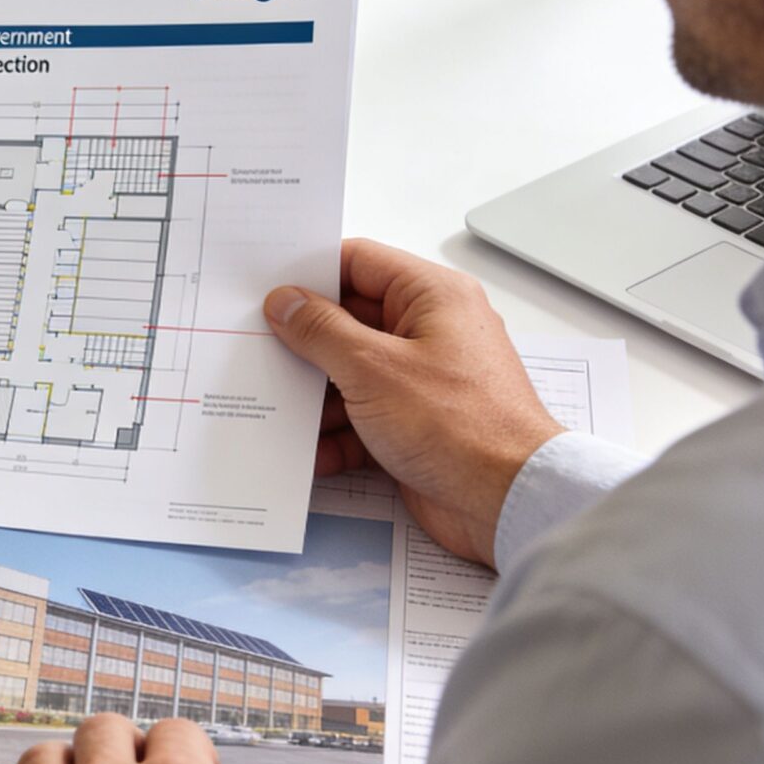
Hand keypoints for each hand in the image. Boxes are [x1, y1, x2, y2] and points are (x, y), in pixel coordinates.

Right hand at [264, 239, 563, 567]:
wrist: (507, 501)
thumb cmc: (461, 426)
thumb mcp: (373, 368)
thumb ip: (321, 331)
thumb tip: (287, 303)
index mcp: (432, 297)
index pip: (358, 262)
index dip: (310, 273)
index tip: (266, 289)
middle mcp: (430, 331)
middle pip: (349, 321)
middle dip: (303, 342)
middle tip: (255, 349)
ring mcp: (422, 380)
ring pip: (350, 374)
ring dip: (315, 396)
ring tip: (275, 407)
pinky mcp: (416, 424)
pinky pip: (363, 418)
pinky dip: (337, 435)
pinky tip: (311, 454)